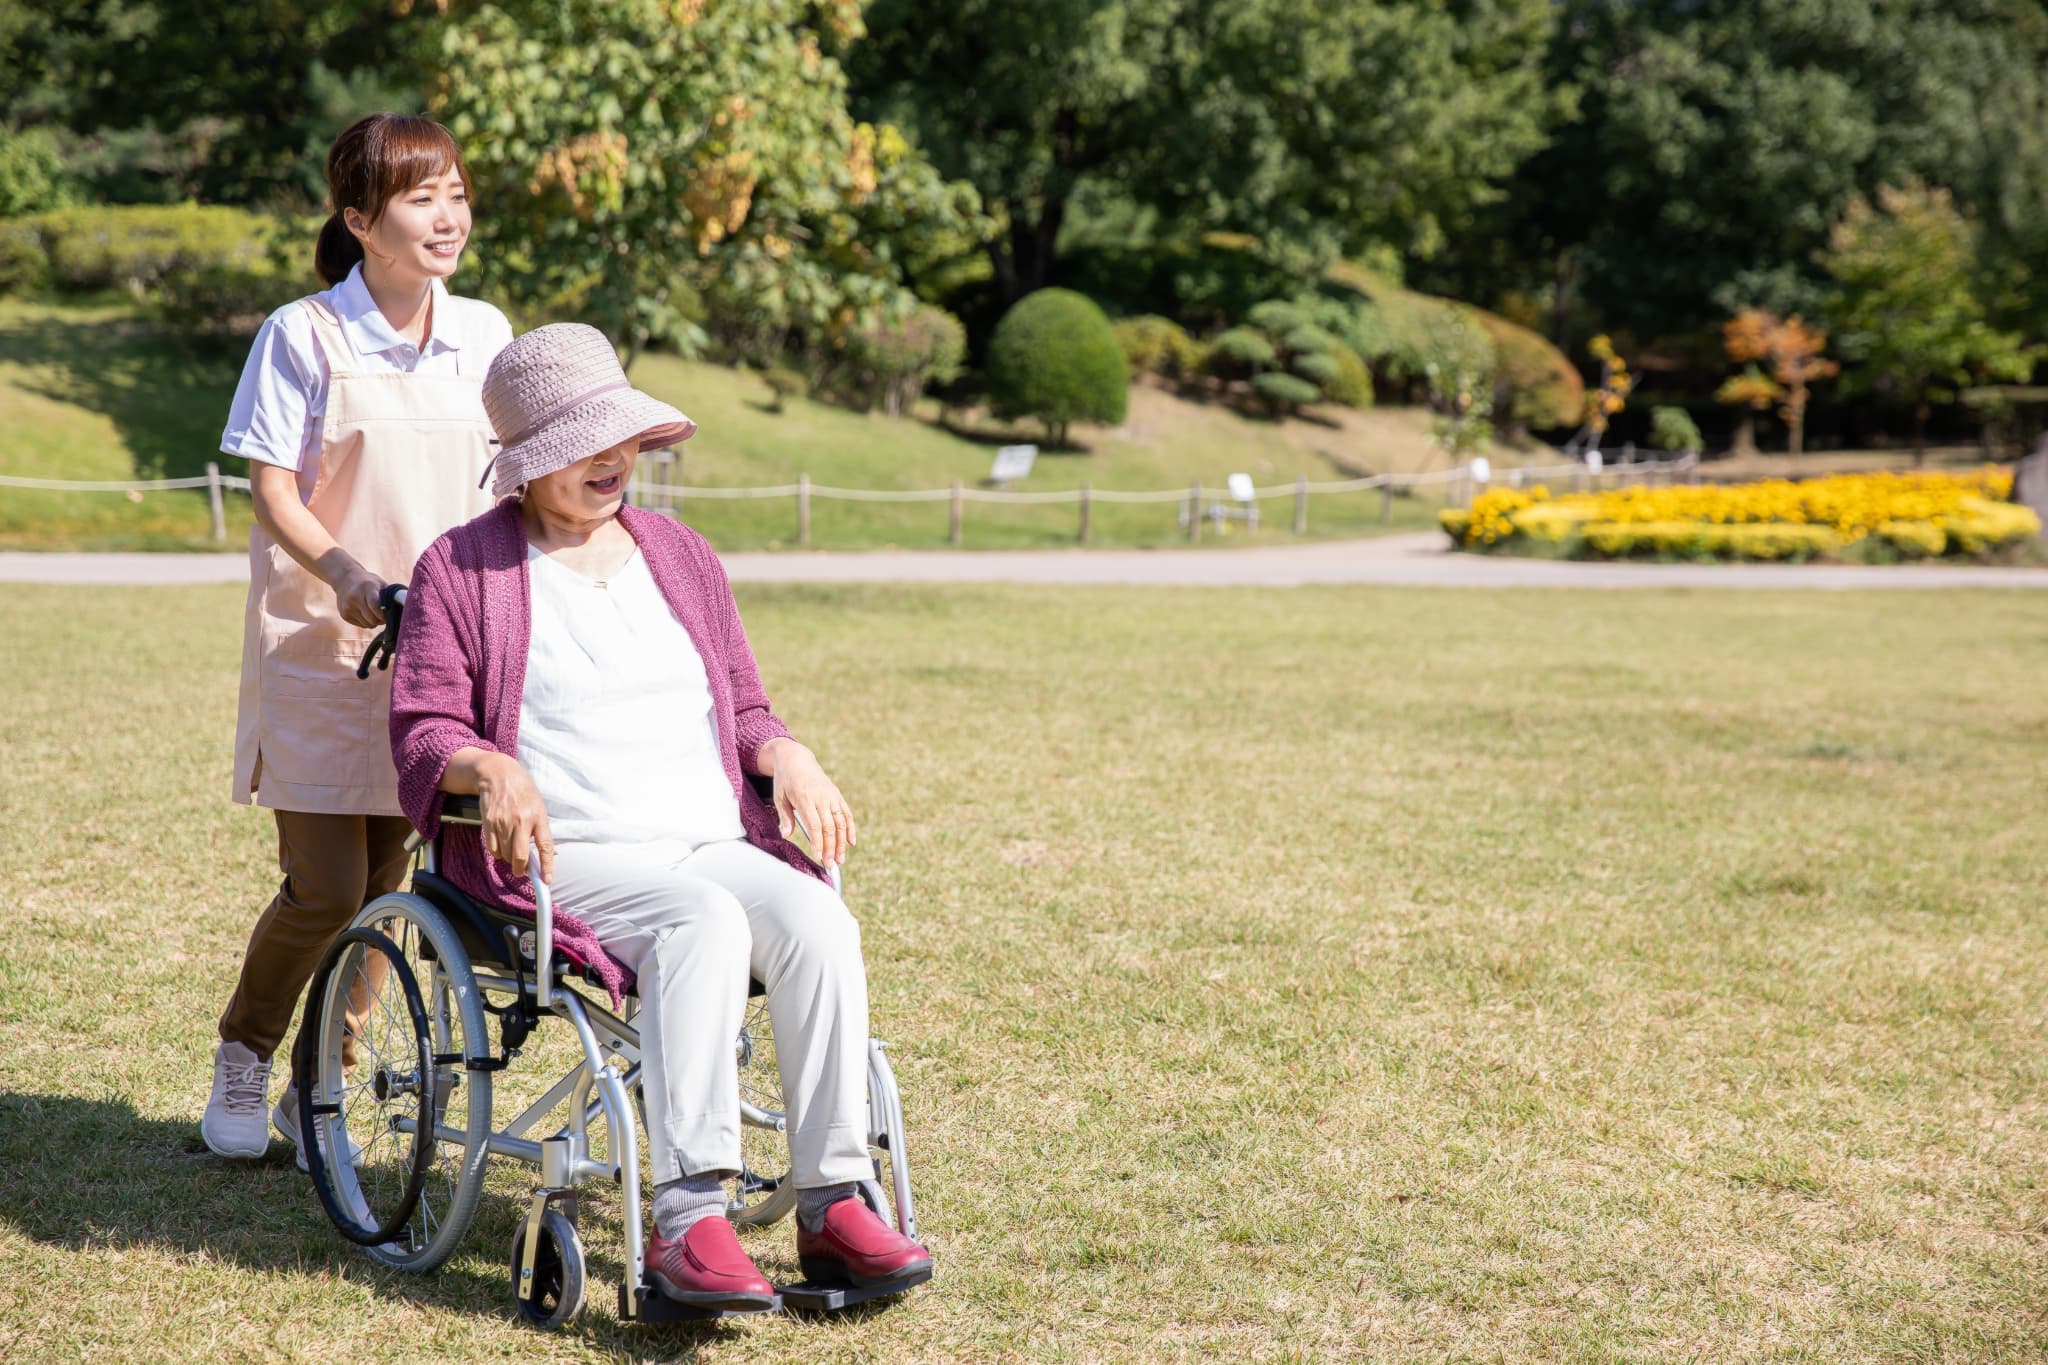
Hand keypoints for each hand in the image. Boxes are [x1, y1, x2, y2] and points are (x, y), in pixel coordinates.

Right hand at [332, 564, 387, 629]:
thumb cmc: (369, 582)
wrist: (344, 578)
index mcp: (367, 586)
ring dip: (374, 622)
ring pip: (367, 624)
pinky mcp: (344, 614)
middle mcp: (355, 596)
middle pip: (372, 618)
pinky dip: (366, 622)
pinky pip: (361, 625)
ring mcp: (348, 606)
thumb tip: (405, 608)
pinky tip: (366, 613)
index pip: (375, 605)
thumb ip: (391, 595)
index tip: (388, 614)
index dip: (383, 614)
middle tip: (385, 616)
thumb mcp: (380, 583)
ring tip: (375, 614)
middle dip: (381, 620)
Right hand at [476, 754, 554, 884]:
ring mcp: (503, 822)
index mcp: (538, 816)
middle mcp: (521, 820)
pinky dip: (497, 852)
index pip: (545, 846)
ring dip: (508, 859)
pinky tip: (501, 843)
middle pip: (520, 856)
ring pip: (505, 855)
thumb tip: (550, 854)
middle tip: (522, 870)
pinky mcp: (489, 822)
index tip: (546, 880)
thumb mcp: (539, 807)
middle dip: (521, 869)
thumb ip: (542, 830)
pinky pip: (492, 848)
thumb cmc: (523, 792)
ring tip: (511, 849)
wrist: (498, 774)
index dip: (546, 866)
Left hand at [763, 739, 855, 866]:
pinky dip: (850, 828)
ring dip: (842, 843)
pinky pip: (846, 813)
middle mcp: (822, 797)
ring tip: (841, 859)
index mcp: (805, 798)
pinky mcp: (837, 795)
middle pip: (830, 827)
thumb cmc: (785, 780)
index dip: (818, 843)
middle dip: (831, 848)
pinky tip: (851, 842)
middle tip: (830, 865)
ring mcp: (831, 796)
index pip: (815, 825)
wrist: (796, 759)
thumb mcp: (779, 797)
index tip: (818, 857)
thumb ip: (785, 817)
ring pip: (840, 822)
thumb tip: (786, 835)